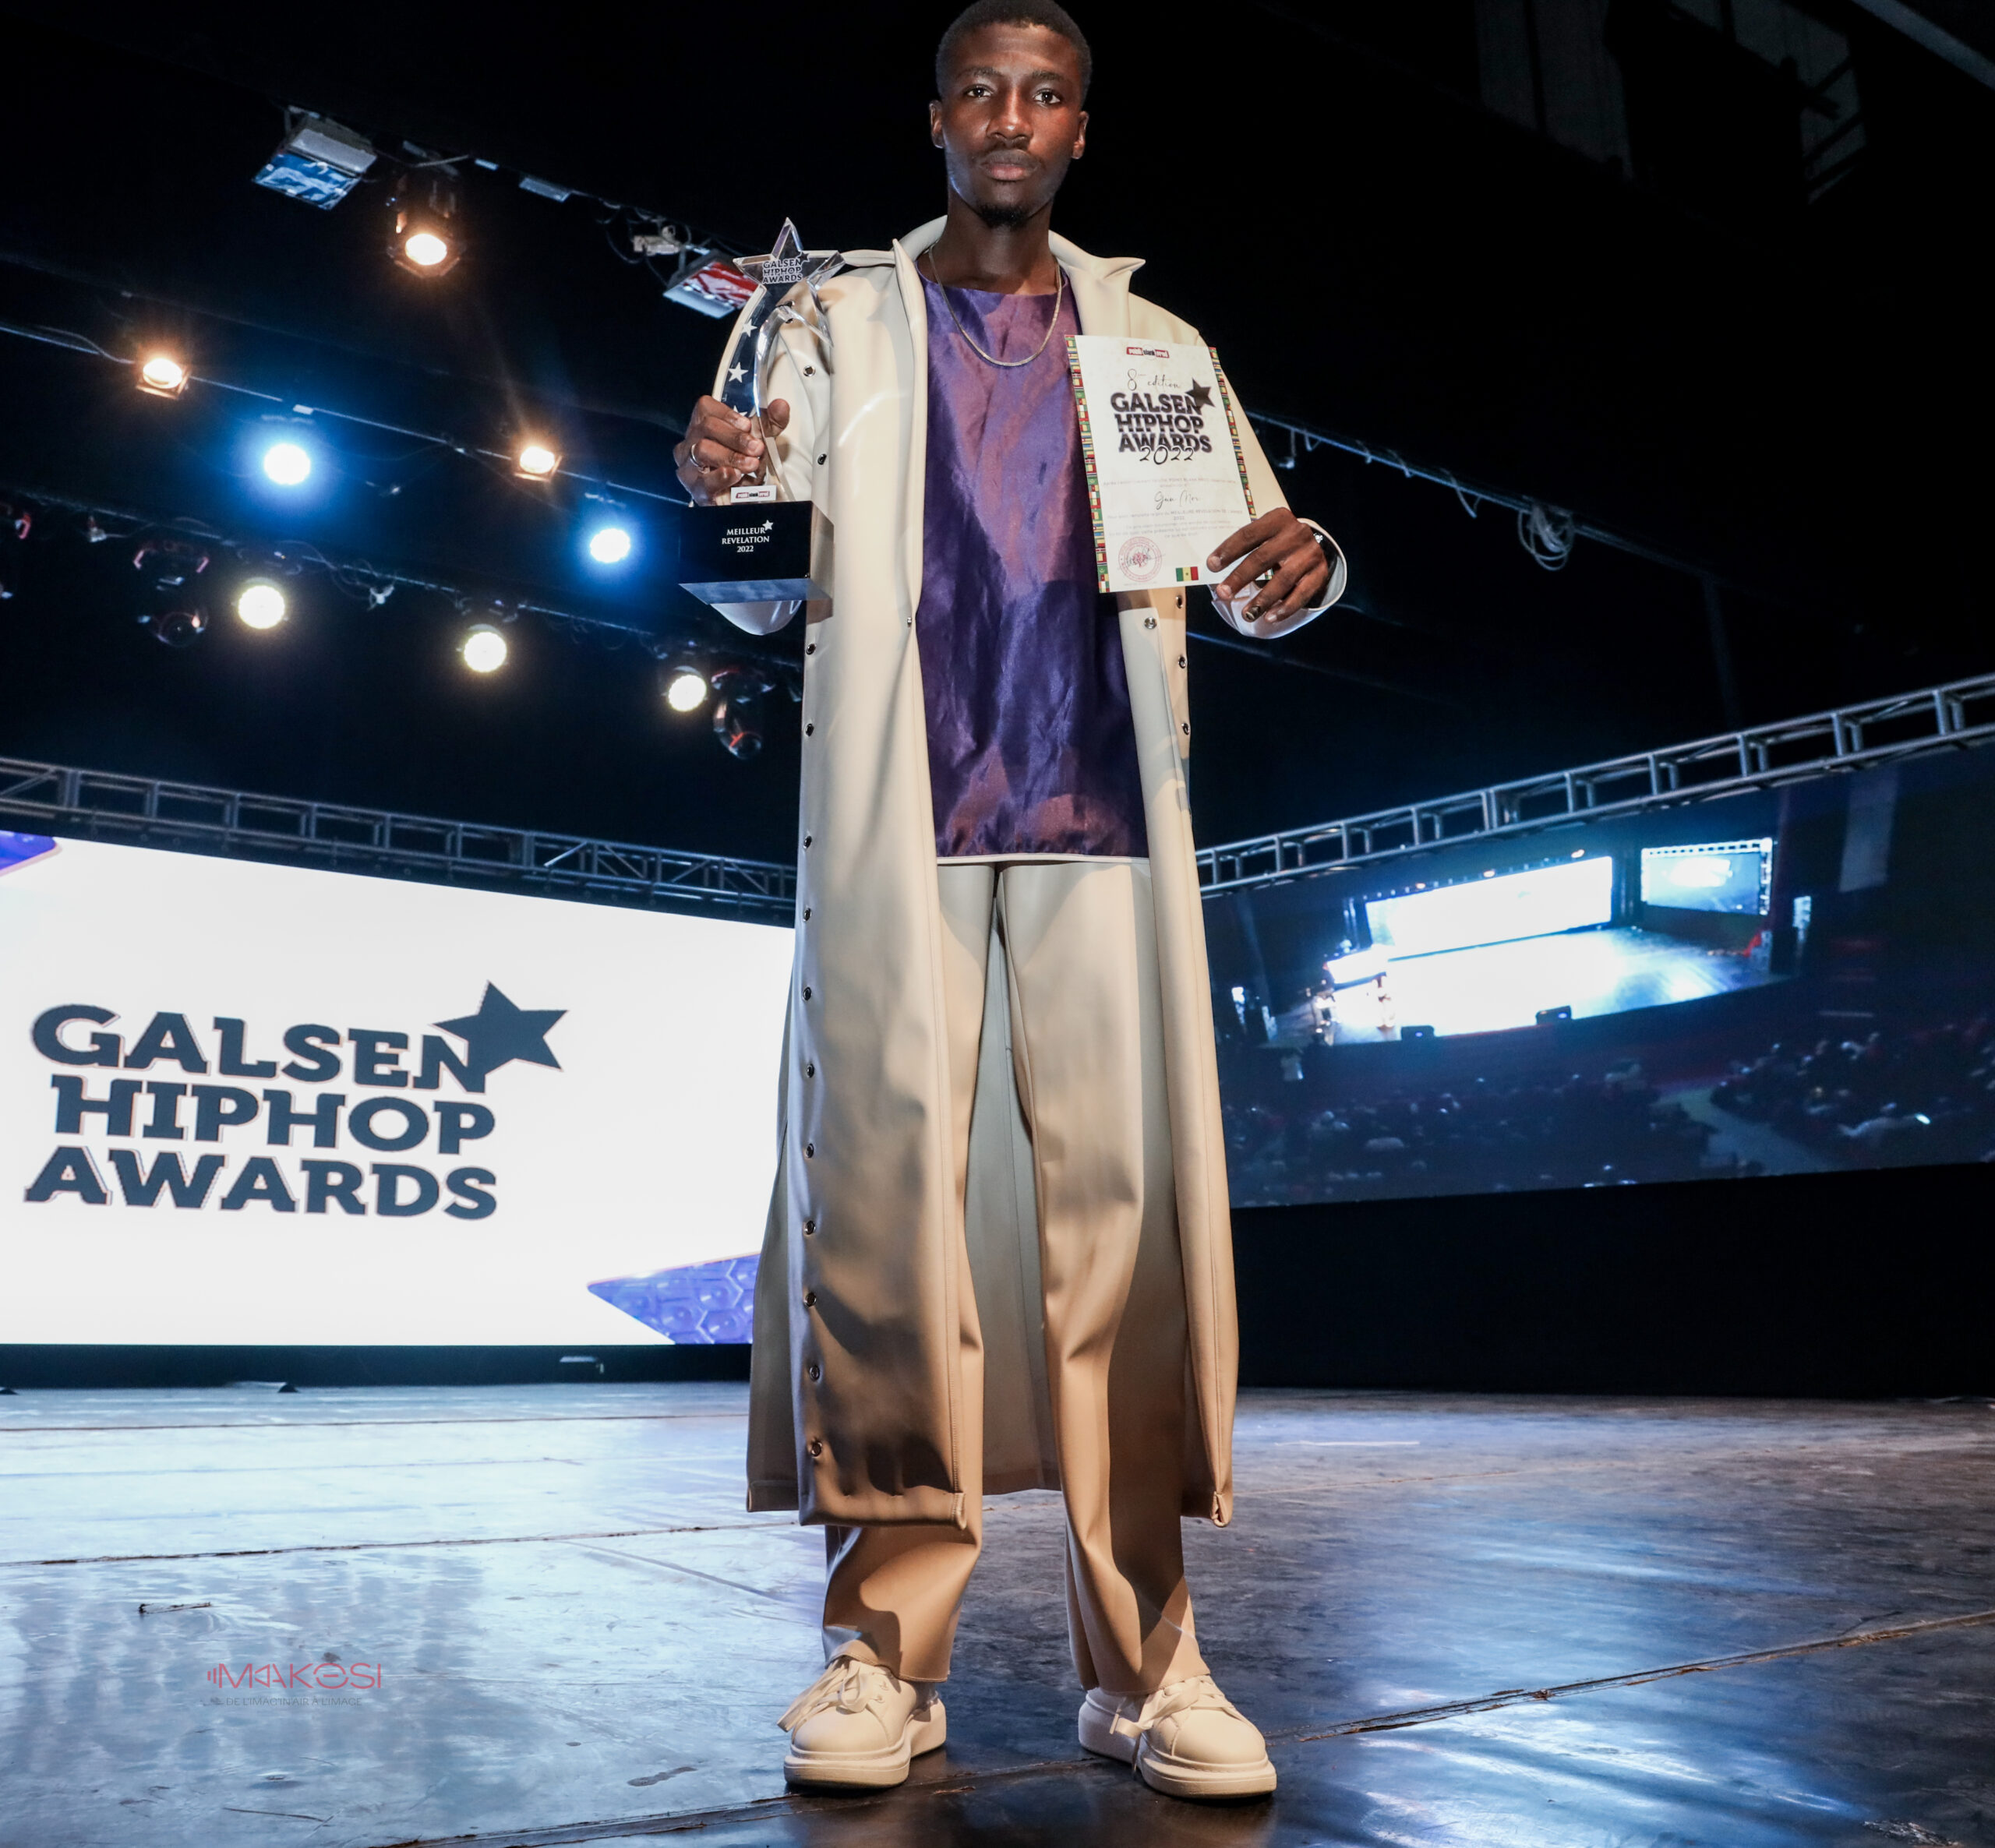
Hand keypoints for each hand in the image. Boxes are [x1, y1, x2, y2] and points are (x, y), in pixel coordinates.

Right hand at [674, 396, 790, 505]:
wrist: (738, 497)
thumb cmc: (741, 463)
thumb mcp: (756, 440)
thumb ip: (768, 423)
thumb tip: (781, 406)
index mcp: (703, 426)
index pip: (705, 407)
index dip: (727, 414)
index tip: (747, 425)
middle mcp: (692, 442)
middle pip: (706, 427)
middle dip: (735, 437)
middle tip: (757, 448)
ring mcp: (690, 466)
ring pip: (702, 450)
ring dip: (731, 455)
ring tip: (751, 464)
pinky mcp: (696, 489)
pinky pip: (703, 481)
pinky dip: (721, 476)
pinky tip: (735, 475)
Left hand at [1207, 509, 1328, 624]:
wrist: (1315, 545)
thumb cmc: (1279, 543)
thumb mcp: (1266, 535)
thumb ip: (1246, 547)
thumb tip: (1213, 568)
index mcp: (1278, 519)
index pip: (1249, 534)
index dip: (1229, 550)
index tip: (1211, 565)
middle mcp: (1296, 534)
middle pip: (1263, 557)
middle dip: (1240, 577)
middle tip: (1223, 593)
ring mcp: (1310, 554)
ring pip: (1283, 579)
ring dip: (1262, 599)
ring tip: (1247, 614)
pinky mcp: (1320, 573)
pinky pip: (1302, 594)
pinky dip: (1285, 608)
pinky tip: (1269, 617)